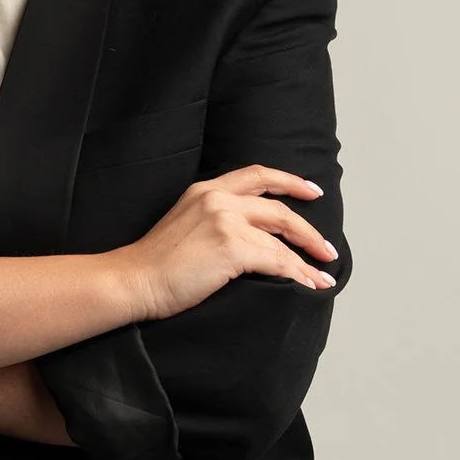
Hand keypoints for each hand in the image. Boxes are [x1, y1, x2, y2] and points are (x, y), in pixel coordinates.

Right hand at [121, 165, 338, 322]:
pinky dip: (297, 274)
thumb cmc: (153, 265)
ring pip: (280, 239)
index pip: (257, 176)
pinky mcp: (231, 248)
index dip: (290, 182)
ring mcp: (225, 221)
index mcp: (205, 190)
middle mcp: (218, 199)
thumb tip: (248, 238)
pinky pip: (276, 260)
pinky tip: (307, 284)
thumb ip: (212, 220)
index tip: (312, 191)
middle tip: (326, 247)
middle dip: (307, 230)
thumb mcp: (184, 224)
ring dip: (306, 259)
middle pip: (277, 208)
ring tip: (322, 275)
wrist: (132, 280)